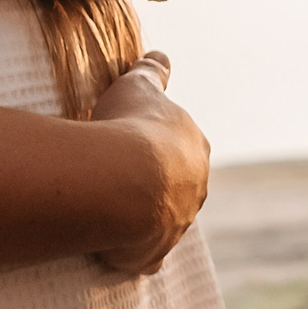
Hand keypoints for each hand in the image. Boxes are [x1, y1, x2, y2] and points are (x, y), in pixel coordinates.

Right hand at [88, 52, 208, 274]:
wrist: (121, 180)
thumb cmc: (129, 126)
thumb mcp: (138, 85)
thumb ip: (152, 71)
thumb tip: (160, 55)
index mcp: (195, 148)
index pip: (182, 145)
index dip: (158, 143)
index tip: (137, 141)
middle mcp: (195, 188)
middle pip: (178, 186)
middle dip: (156, 182)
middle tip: (122, 175)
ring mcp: (177, 223)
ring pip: (165, 220)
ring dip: (145, 215)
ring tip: (112, 206)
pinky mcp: (153, 251)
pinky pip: (145, 254)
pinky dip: (136, 251)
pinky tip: (118, 247)